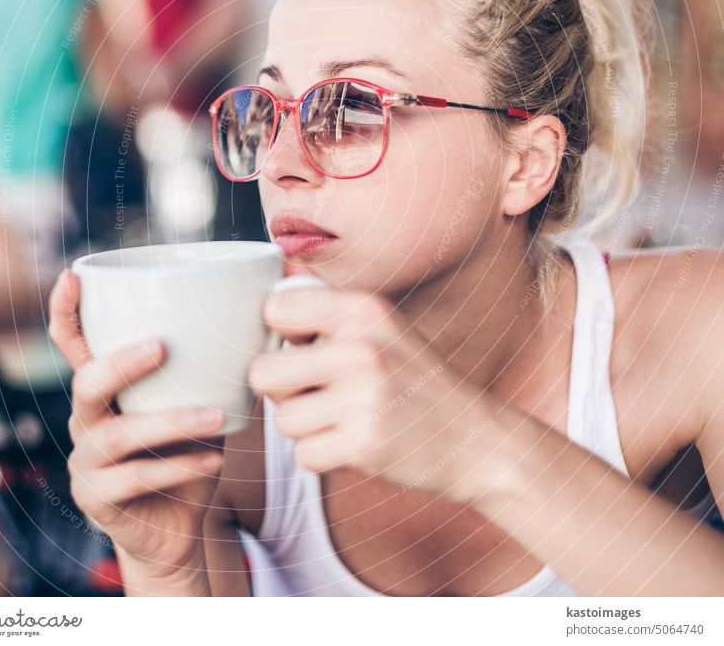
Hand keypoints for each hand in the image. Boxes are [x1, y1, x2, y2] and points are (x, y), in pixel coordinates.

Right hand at [48, 271, 224, 577]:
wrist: (179, 527)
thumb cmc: (189, 450)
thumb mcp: (200, 401)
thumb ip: (214, 366)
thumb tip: (266, 313)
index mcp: (106, 387)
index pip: (74, 343)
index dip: (67, 310)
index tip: (72, 275)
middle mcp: (87, 419)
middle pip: (86, 382)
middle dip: (121, 361)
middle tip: (163, 347)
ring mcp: (88, 461)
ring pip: (116, 434)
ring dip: (169, 421)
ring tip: (216, 416)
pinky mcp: (98, 499)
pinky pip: (135, 478)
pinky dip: (179, 467)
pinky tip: (214, 461)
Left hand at [248, 286, 499, 498]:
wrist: (474, 438)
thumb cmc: (415, 380)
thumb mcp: (382, 327)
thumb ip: (327, 310)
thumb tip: (274, 282)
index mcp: (363, 309)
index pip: (275, 309)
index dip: (279, 336)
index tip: (302, 350)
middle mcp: (363, 347)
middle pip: (262, 372)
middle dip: (284, 390)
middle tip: (319, 393)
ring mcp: (364, 396)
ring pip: (283, 420)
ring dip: (307, 427)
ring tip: (346, 417)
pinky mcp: (364, 443)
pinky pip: (304, 454)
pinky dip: (323, 455)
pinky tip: (356, 443)